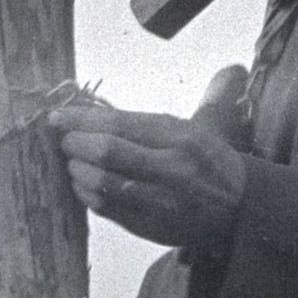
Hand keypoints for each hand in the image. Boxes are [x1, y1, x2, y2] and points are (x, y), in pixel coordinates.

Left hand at [52, 68, 250, 254]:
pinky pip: (105, 208)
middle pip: (108, 153)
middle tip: (63, 139)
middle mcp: (171, 168)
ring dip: (77, 170)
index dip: (82, 120)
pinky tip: (80, 184)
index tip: (57, 116)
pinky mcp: (148, 225)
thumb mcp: (205, 127)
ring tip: (71, 162)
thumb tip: (219, 72)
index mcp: (182, 137)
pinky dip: (85, 193)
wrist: (239, 211)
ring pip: (102, 183)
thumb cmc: (212, 163)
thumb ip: (187, 103)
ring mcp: (159, 200)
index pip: (121, 124)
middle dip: (76, 143)